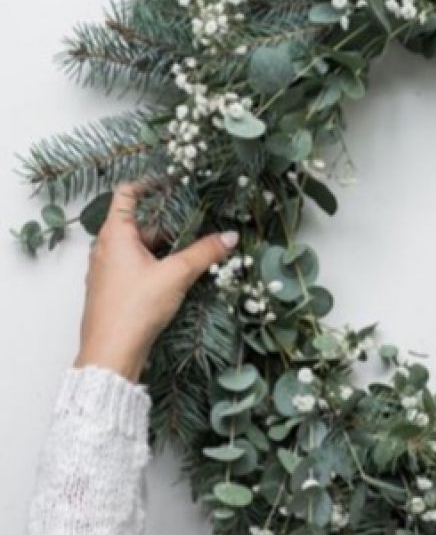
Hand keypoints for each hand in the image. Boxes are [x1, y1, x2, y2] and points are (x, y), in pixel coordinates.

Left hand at [74, 182, 238, 382]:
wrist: (110, 353)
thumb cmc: (134, 308)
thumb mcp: (176, 275)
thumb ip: (204, 253)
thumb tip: (230, 237)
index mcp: (115, 235)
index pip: (127, 194)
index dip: (150, 184)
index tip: (174, 181)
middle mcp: (107, 248)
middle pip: (140, 222)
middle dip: (170, 220)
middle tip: (199, 218)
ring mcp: (109, 270)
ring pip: (141, 246)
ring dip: (166, 245)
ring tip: (196, 246)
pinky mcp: (114, 289)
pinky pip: (138, 265)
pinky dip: (158, 262)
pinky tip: (179, 273)